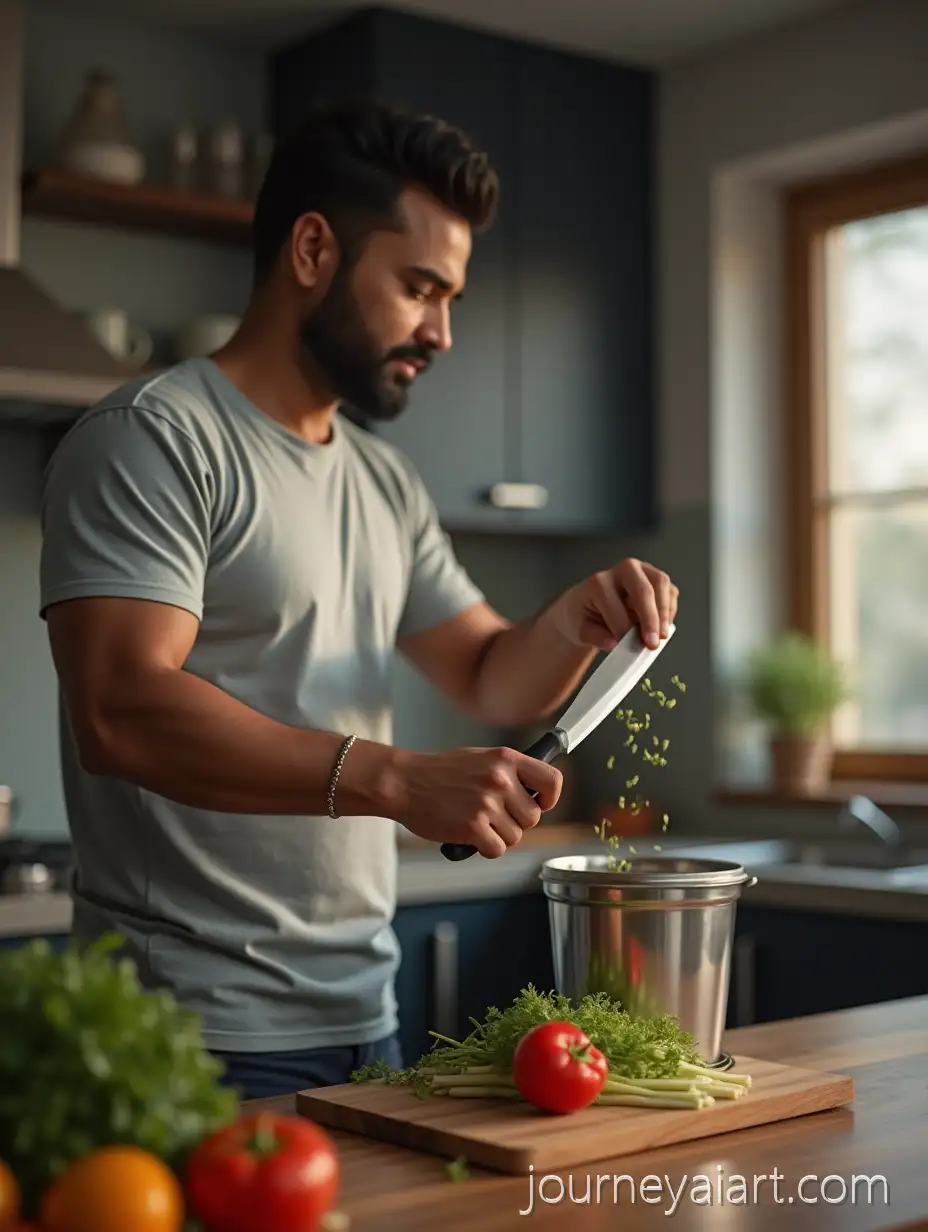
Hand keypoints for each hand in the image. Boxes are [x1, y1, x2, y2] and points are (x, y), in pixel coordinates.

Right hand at [390, 746, 562, 857]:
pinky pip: (497, 849)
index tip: (540, 804)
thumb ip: (507, 772)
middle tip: (493, 816)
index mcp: (506, 759)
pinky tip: (470, 835)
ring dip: (498, 835)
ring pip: (516, 836)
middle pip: (533, 817)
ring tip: (476, 822)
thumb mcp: (480, 759)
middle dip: (515, 822)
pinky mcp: (473, 826)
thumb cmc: (438, 772)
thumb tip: (532, 792)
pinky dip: (485, 848)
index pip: (552, 780)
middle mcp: (500, 779)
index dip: (550, 798)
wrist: (404, 782)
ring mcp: (487, 803)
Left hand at [551, 558, 677, 652]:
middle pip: (643, 590)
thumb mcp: (579, 630)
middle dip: (651, 619)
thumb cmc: (583, 616)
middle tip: (652, 643)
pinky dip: (670, 611)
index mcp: (599, 582)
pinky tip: (663, 627)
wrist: (587, 606)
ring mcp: (642, 570)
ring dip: (664, 613)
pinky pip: (670, 591)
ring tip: (661, 637)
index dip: (623, 629)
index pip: (615, 606)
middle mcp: (622, 570)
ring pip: (661, 585)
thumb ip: (596, 636)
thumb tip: (614, 643)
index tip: (628, 648)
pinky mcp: (656, 578)